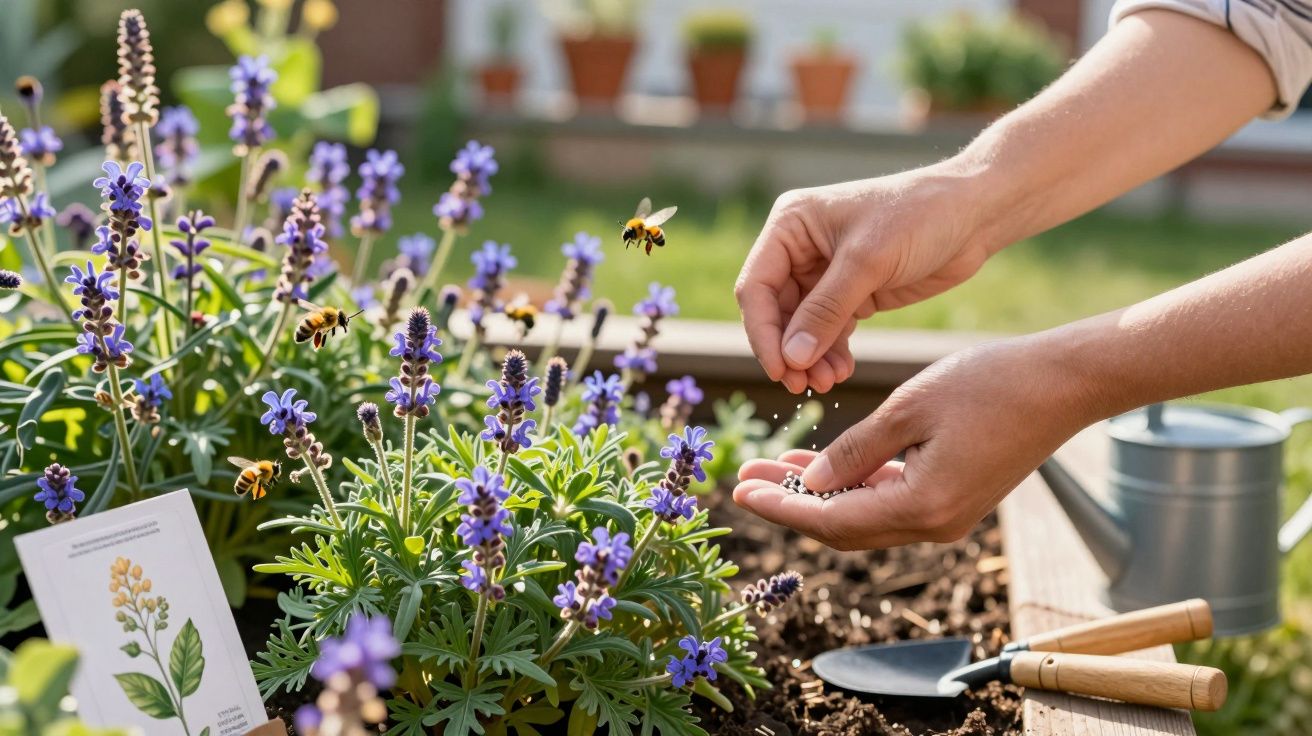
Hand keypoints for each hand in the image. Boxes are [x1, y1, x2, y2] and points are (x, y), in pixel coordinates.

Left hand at [732, 337, 1099, 548]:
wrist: (1064, 384)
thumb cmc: (990, 385)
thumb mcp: (909, 408)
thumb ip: (856, 451)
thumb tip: (812, 484)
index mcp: (922, 508)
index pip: (831, 520)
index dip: (782, 506)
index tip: (740, 492)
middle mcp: (934, 525)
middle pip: (843, 527)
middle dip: (791, 502)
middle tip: (745, 479)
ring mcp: (947, 516)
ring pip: (865, 515)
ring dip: (819, 493)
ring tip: (773, 465)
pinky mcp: (955, 499)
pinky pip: (891, 501)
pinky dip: (854, 485)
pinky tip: (824, 464)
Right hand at [735, 166, 998, 393]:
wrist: (974, 214)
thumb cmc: (919, 216)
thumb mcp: (868, 261)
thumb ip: (826, 311)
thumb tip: (791, 359)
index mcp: (791, 225)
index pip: (757, 286)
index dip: (763, 332)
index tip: (780, 370)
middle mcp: (799, 248)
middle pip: (776, 312)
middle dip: (789, 350)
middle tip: (803, 385)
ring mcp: (825, 273)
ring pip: (801, 327)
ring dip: (810, 358)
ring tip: (828, 383)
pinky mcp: (852, 293)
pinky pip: (829, 331)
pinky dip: (832, 353)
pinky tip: (842, 371)